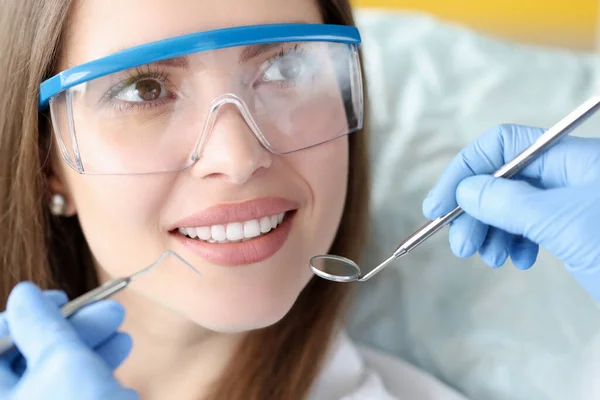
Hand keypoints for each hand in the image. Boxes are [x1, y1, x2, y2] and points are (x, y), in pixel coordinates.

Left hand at [0, 282, 137, 399]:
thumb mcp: (63, 359)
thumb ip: (42, 322)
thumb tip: (24, 293)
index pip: (0, 338)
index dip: (29, 312)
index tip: (62, 298)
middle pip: (30, 353)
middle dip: (74, 324)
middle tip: (107, 308)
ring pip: (56, 370)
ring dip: (91, 341)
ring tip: (120, 325)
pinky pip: (74, 388)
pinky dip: (96, 366)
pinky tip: (122, 347)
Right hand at [422, 124, 599, 299]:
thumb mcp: (562, 223)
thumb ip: (508, 202)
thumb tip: (466, 190)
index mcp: (569, 157)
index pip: (502, 145)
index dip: (464, 171)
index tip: (439, 206)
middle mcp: (567, 174)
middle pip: (502, 178)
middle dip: (475, 210)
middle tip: (462, 246)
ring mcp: (570, 201)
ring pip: (512, 205)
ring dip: (491, 230)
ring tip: (488, 257)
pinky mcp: (573, 228)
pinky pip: (529, 226)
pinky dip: (514, 242)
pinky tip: (518, 260)